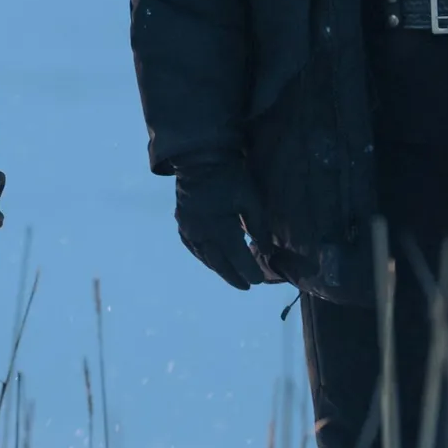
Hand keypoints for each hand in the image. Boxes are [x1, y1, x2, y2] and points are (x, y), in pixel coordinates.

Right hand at [174, 162, 273, 289]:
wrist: (200, 161)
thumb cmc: (231, 178)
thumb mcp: (251, 200)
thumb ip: (259, 228)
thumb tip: (265, 252)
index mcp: (219, 227)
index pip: (236, 257)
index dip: (248, 271)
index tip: (259, 280)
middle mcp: (201, 233)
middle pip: (219, 263)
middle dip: (234, 276)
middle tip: (247, 287)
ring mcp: (188, 230)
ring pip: (205, 258)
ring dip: (220, 270)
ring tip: (234, 278)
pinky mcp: (182, 224)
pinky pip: (193, 248)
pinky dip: (205, 258)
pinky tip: (213, 262)